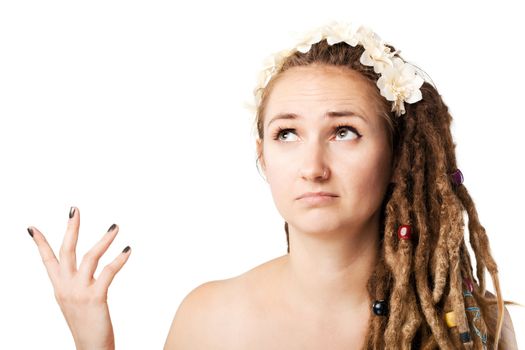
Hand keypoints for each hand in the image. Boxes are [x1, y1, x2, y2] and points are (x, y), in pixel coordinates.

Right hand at [27, 206, 130, 349]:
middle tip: (75, 209)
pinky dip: (119, 259)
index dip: (40, 243)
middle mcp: (66, 287)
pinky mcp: (95, 297)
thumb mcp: (74, 301)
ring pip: (89, 257)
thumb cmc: (87, 324)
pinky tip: (127, 249)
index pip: (47, 260)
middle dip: (70, 228)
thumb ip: (75, 283)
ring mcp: (79, 292)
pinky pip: (108, 272)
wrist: (90, 349)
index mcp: (59, 287)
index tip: (32, 227)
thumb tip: (83, 267)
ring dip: (104, 239)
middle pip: (66, 251)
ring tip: (115, 227)